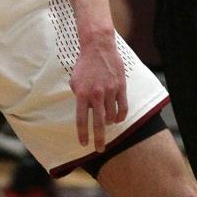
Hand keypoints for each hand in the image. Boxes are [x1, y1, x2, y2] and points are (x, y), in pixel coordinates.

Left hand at [69, 30, 127, 150]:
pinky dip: (120, 117)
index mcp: (82, 93)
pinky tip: (117, 119)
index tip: (84, 144)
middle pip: (98, 123)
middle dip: (98, 139)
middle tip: (100, 149)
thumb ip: (78, 95)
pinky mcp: (120, 87)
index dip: (82, 133)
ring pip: (111, 116)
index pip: (81, 119)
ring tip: (106, 122)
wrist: (98, 46)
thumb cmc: (85, 64)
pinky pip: (123, 108)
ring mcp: (109, 91)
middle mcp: (96, 94)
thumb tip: (83, 110)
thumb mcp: (74, 80)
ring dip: (108, 122)